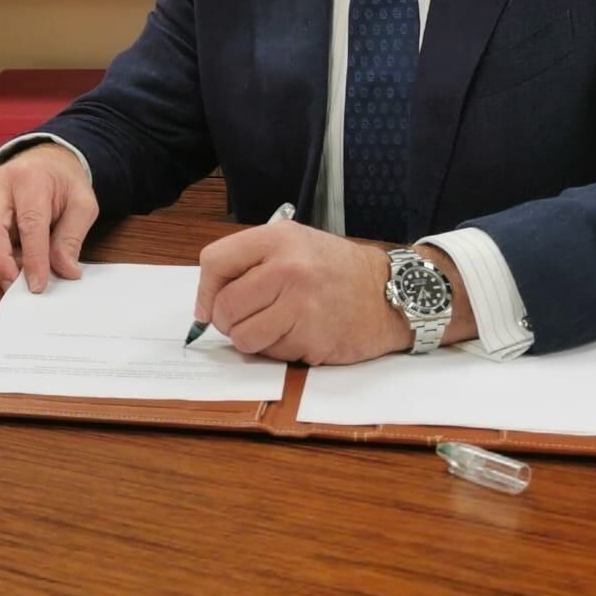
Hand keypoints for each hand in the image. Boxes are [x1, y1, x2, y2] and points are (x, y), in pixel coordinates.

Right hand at [0, 143, 97, 291]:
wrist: (45, 161)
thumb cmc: (63, 182)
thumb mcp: (82, 204)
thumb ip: (72, 237)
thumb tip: (65, 270)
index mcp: (30, 178)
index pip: (29, 222)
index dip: (33, 258)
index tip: (38, 285)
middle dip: (0, 264)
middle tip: (16, 289)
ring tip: (23, 272)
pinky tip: (16, 261)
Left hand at [192, 220, 411, 364]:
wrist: (389, 293)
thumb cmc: (335, 269)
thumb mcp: (293, 243)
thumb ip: (249, 262)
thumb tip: (206, 302)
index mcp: (278, 240)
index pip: (214, 262)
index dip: (206, 290)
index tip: (210, 304)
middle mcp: (288, 270)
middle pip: (224, 307)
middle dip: (228, 321)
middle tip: (246, 319)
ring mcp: (302, 307)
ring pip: (243, 338)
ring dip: (251, 339)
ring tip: (274, 326)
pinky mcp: (313, 340)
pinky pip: (272, 355)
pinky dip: (278, 351)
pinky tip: (299, 333)